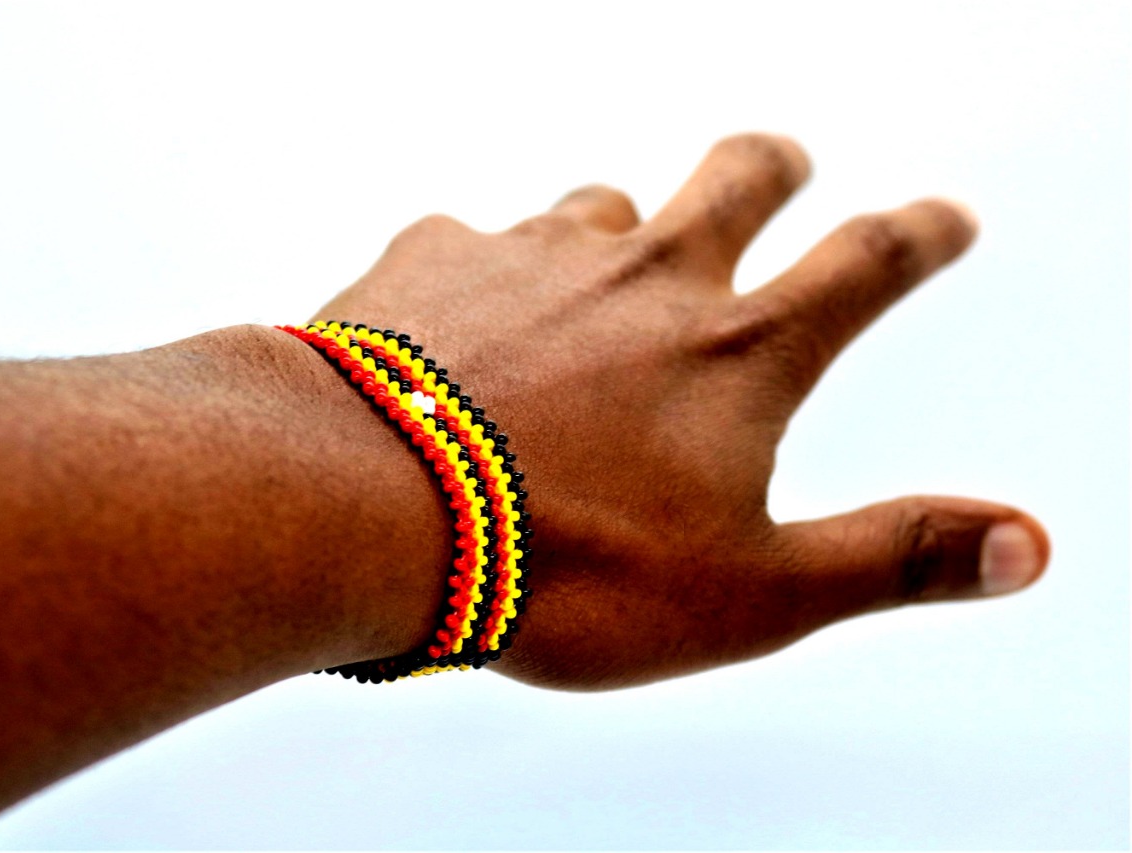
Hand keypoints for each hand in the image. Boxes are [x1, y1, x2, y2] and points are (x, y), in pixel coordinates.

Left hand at [318, 132, 1049, 689]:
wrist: (370, 512)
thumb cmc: (561, 565)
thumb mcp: (753, 592)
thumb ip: (892, 556)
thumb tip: (1027, 544)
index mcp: (737, 353)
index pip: (867, 263)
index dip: (920, 234)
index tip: (942, 219)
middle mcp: (645, 277)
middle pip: (737, 175)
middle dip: (772, 167)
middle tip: (783, 166)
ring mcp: (531, 256)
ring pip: (599, 205)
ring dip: (619, 225)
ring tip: (608, 264)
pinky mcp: (432, 259)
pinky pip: (471, 238)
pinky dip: (482, 269)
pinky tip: (459, 316)